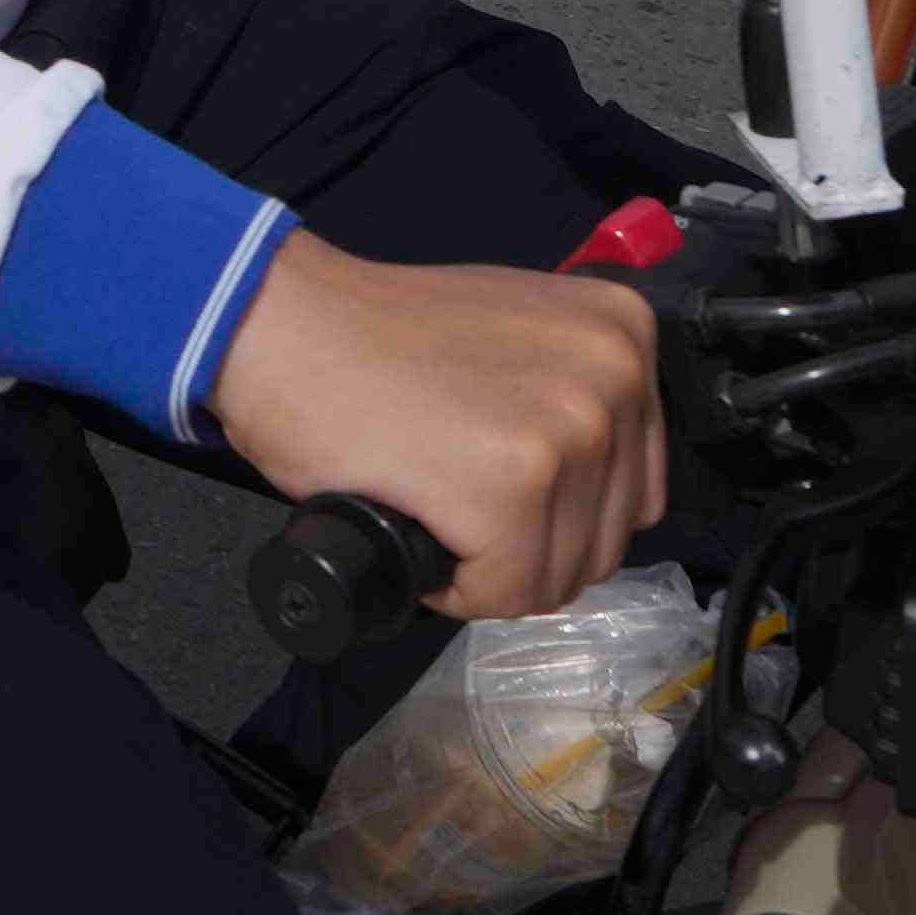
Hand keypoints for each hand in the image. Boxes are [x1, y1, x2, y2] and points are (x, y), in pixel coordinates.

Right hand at [213, 240, 666, 623]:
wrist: (279, 322)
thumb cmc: (373, 337)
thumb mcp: (514, 335)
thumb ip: (568, 389)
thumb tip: (593, 486)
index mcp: (624, 334)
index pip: (636, 488)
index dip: (561, 513)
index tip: (494, 488)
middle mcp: (616, 375)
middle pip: (605, 541)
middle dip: (528, 547)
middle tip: (452, 501)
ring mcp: (571, 429)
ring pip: (559, 576)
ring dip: (491, 569)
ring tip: (433, 507)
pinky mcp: (512, 486)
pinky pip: (505, 592)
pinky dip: (456, 587)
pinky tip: (418, 527)